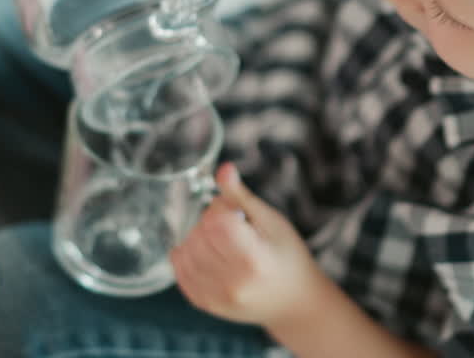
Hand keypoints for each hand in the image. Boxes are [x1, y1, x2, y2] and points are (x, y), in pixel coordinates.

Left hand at [171, 162, 326, 326]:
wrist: (293, 301)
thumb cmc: (287, 256)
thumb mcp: (271, 221)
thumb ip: (241, 196)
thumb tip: (223, 169)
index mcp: (254, 259)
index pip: (216, 222)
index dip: (221, 208)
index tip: (236, 212)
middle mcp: (234, 283)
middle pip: (199, 235)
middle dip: (209, 222)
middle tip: (231, 227)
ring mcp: (217, 298)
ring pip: (185, 253)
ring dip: (197, 239)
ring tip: (221, 242)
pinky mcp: (206, 305)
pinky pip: (180, 273)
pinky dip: (187, 257)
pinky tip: (206, 254)